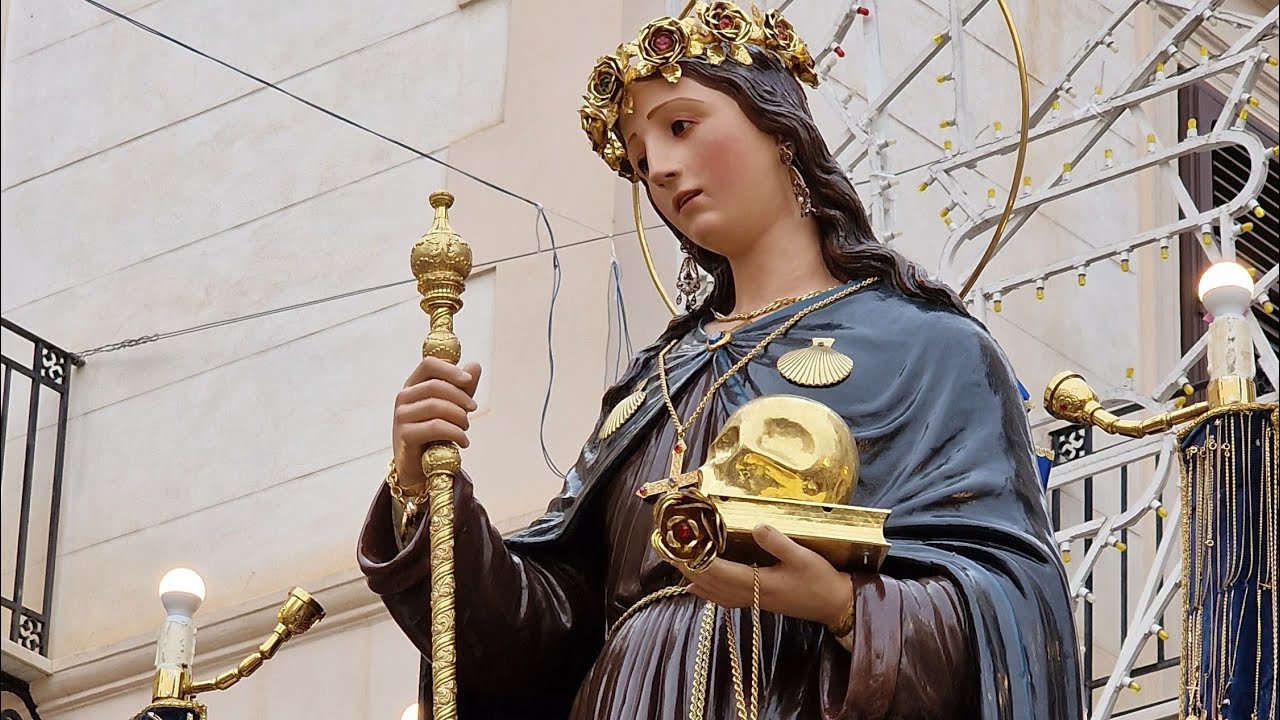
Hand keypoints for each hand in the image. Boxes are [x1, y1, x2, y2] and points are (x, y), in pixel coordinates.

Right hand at [392, 358, 481, 487]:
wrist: (421, 466)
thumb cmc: (435, 433)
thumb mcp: (452, 407)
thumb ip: (463, 388)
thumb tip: (475, 366)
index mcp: (413, 385)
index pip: (429, 364)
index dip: (450, 370)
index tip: (468, 380)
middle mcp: (403, 398)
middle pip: (436, 386)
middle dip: (461, 398)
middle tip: (473, 410)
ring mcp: (402, 416)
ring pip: (437, 406)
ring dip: (459, 417)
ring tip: (465, 429)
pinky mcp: (405, 434)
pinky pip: (436, 427)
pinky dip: (456, 433)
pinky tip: (463, 442)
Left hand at [678, 525, 852, 625]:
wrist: (834, 605)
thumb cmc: (820, 580)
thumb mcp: (803, 556)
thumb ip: (778, 541)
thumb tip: (756, 525)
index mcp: (756, 583)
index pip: (715, 571)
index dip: (693, 559)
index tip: (675, 547)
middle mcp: (749, 594)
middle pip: (707, 582)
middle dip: (685, 566)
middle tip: (665, 549)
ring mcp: (751, 600)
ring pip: (712, 592)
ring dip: (692, 577)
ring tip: (675, 562)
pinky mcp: (756, 601)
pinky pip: (722, 598)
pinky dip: (705, 591)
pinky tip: (695, 587)